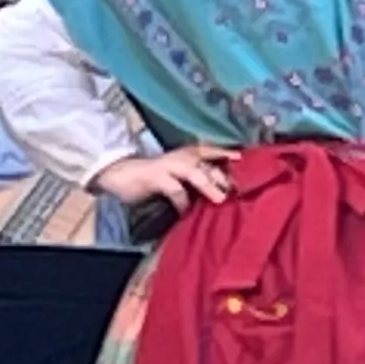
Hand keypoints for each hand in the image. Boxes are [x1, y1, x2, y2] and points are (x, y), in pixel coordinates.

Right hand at [94, 146, 231, 212]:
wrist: (120, 174)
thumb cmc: (156, 178)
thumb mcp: (180, 176)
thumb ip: (198, 180)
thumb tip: (224, 191)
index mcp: (188, 155)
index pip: (212, 151)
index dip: (227, 154)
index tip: (243, 159)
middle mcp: (181, 157)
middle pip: (208, 165)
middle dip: (223, 177)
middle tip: (237, 191)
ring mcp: (168, 165)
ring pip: (193, 172)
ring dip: (207, 185)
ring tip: (220, 199)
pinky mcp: (155, 177)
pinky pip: (174, 189)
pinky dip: (182, 201)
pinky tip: (185, 212)